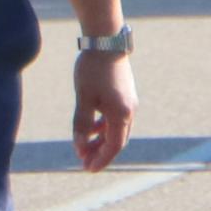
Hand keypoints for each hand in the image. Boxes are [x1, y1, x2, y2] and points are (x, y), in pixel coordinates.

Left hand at [68, 47, 135, 172]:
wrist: (106, 41)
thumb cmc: (93, 69)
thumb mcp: (83, 98)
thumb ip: (82, 124)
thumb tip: (80, 147)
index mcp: (121, 114)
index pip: (113, 146)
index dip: (101, 160)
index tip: (88, 169)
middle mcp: (129, 110)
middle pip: (117, 140)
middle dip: (100, 153)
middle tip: (83, 162)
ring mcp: (129, 102)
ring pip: (116, 129)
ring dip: (101, 140)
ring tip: (84, 146)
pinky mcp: (125, 94)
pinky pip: (116, 118)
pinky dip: (104, 126)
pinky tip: (92, 127)